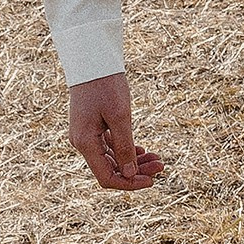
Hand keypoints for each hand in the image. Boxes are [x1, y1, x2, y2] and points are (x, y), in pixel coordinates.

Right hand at [67, 72, 164, 192]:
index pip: (106, 178)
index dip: (129, 184)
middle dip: (136, 172)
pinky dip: (125, 150)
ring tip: (157, 159)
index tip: (152, 181)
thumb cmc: (106, 84)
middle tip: (161, 166)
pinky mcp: (91, 127)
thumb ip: (124, 146)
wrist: (93, 59)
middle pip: (110, 169)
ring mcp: (86, 135)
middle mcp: (82, 143)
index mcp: (85, 142)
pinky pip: (109, 147)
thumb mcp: (120, 115)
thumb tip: (129, 174)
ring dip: (133, 161)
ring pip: (111, 159)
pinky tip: (142, 151)